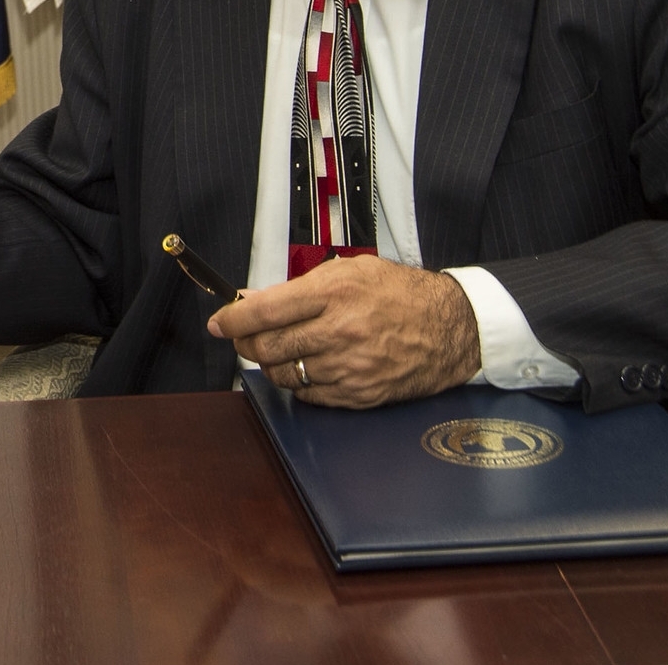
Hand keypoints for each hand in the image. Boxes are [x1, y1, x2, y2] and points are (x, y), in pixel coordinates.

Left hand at [207, 255, 479, 407]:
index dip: (232, 319)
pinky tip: (307, 366)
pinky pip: (309, 395)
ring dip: (272, 364)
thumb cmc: (400, 294)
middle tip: (244, 338)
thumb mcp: (350, 271)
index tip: (219, 322)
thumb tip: (254, 300)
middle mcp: (339, 331)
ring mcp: (349, 367)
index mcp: (334, 293)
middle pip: (267, 347)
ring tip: (279, 351)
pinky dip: (299, 382)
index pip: (264, 311)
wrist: (449, 327)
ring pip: (284, 374)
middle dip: (246, 344)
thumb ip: (300, 287)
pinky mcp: (358, 394)